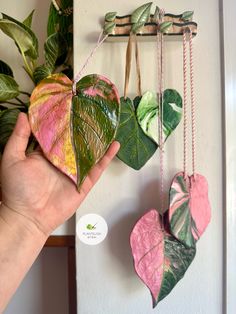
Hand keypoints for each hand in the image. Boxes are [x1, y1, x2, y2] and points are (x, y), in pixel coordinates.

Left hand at [0, 113, 119, 237]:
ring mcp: (75, 170)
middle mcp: (63, 159)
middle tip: (94, 110)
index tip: (71, 103)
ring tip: (108, 124)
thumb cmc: (17, 189)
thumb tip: (24, 115)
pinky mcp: (84, 182)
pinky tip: (114, 144)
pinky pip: (98, 168)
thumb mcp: (12, 158)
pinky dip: (107, 157)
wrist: (29, 216)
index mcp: (46, 153)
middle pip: (77, 140)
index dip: (64, 120)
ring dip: (99, 140)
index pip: (58, 132)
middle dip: (85, 126)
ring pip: (90, 152)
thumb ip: (19, 137)